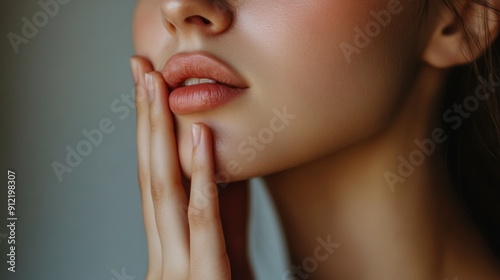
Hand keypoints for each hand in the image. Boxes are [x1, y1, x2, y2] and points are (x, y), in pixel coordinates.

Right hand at [130, 56, 252, 279]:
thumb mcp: (227, 246)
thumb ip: (222, 208)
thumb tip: (221, 161)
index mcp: (169, 247)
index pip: (153, 180)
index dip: (147, 131)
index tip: (146, 89)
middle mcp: (164, 254)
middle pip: (149, 176)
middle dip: (144, 121)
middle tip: (140, 70)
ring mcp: (176, 268)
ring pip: (163, 191)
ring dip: (161, 135)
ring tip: (159, 88)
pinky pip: (201, 222)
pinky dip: (200, 176)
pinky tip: (197, 137)